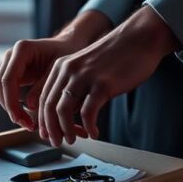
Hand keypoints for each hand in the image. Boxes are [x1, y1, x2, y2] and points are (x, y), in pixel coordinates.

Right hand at [0, 11, 111, 129]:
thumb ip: (44, 86)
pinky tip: (28, 116)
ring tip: (28, 123)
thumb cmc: (68, 52)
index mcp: (22, 50)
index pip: (8, 79)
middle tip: (25, 124)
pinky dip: (15, 105)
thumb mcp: (59, 70)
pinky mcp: (14, 73)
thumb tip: (30, 106)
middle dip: (10, 108)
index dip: (11, 101)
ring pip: (2, 91)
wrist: (70, 44)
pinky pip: (9, 91)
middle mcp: (12, 55)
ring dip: (11, 108)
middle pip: (0, 86)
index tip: (20, 118)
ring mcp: (11, 64)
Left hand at [37, 6, 179, 146]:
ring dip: (66, 130)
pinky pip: (88, 113)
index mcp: (62, 66)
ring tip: (73, 140)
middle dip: (51, 129)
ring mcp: (85, 77)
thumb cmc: (116, 56)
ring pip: (63, 111)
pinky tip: (94, 133)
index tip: (47, 133)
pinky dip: (89, 127)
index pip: (43, 98)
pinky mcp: (103, 84)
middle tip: (57, 142)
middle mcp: (69, 70)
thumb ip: (74, 87)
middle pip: (49, 106)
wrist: (139, 38)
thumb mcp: (86, 68)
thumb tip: (67, 114)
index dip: (43, 120)